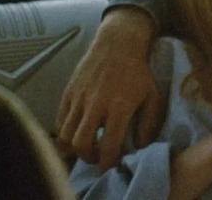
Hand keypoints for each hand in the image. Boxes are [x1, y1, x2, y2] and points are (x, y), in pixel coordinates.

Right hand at [55, 7, 163, 170]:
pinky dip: (65, 133)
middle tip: (98, 155)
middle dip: (89, 157)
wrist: (118, 44)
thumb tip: (140, 145)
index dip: (108, 162)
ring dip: (75, 148)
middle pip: (81, 144)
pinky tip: (77, 131)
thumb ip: (147, 123)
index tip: (111, 166)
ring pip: (65, 136)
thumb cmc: (138, 72)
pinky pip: (59, 121)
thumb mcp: (152, 96)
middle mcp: (96, 105)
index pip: (109, 145)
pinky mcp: (68, 93)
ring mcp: (79, 99)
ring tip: (87, 145)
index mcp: (119, 107)